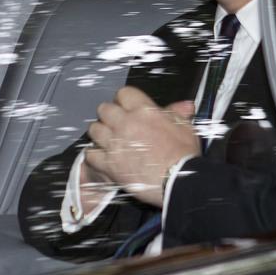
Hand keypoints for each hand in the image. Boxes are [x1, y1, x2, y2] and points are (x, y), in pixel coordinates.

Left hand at [84, 86, 199, 206]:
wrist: (178, 181)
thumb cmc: (184, 155)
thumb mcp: (185, 128)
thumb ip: (178, 114)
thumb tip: (184, 105)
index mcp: (143, 111)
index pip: (123, 93)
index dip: (124, 100)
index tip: (127, 108)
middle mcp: (125, 123)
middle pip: (104, 109)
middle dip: (109, 115)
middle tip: (117, 124)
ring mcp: (114, 143)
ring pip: (94, 129)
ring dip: (100, 134)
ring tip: (109, 141)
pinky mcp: (108, 164)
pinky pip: (90, 154)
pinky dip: (95, 156)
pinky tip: (103, 158)